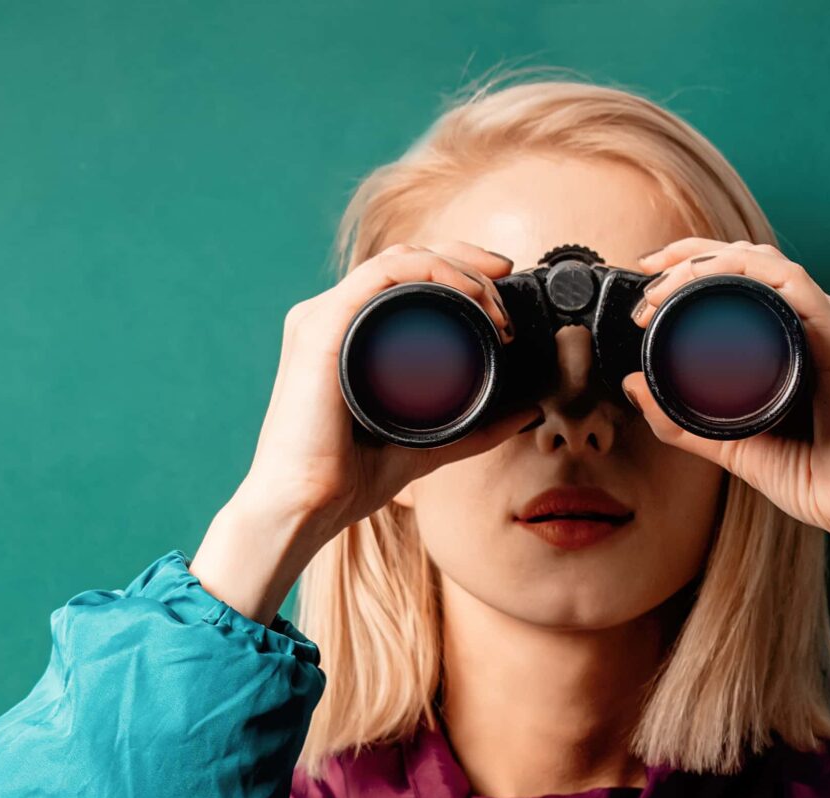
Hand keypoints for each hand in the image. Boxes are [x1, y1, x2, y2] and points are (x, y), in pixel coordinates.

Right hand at [236, 240, 530, 559]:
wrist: (304, 507)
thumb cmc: (347, 479)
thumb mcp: (429, 444)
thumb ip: (476, 429)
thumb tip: (525, 411)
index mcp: (350, 333)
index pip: (408, 276)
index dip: (462, 269)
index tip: (504, 292)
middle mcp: (333, 315)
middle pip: (409, 259)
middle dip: (468, 262)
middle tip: (507, 292)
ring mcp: (324, 317)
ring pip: (402, 260)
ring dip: (458, 268)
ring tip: (495, 301)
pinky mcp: (322, 328)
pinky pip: (383, 275)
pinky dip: (432, 272)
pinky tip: (467, 291)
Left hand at [620, 238, 829, 552]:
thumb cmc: (821, 479)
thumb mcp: (736, 447)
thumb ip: (685, 423)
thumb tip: (635, 388)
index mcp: (794, 337)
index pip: (743, 277)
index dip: (691, 264)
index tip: (647, 280)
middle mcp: (814, 321)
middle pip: (750, 259)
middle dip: (691, 253)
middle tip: (647, 274)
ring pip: (766, 264)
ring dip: (710, 261)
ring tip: (664, 284)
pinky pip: (795, 288)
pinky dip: (751, 275)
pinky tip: (712, 282)